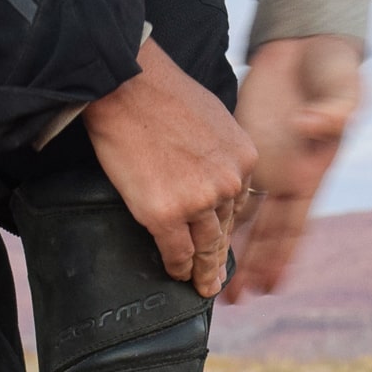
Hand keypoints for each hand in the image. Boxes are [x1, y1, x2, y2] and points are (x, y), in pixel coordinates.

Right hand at [83, 37, 257, 296]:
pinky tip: (174, 273)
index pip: (240, 205)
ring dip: (201, 270)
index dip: (228, 228)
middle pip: (225, 231)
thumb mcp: (214, 118)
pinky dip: (175, 266)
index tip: (223, 244)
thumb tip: (210, 171)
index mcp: (245, 159)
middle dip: (219, 259)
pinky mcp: (165, 214)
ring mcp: (198, 202)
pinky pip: (176, 252)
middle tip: (215, 281)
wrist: (126, 85)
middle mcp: (229, 184)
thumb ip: (221, 151)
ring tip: (198, 285)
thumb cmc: (162, 94)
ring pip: (204, 247)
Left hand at [225, 34, 362, 299]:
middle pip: (263, 231)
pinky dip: (214, 207)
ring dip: (227, 244)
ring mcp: (263, 161)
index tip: (270, 287)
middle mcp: (286, 175)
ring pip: (241, 213)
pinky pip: (227, 182)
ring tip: (212, 274)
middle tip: (231, 299)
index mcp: (310, 171)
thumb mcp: (343, 87)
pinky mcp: (243, 144)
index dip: (283, 257)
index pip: (294, 224)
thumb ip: (333, 109)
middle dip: (248, 265)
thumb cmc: (334, 67)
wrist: (310, 42)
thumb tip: (312, 127)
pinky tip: (198, 226)